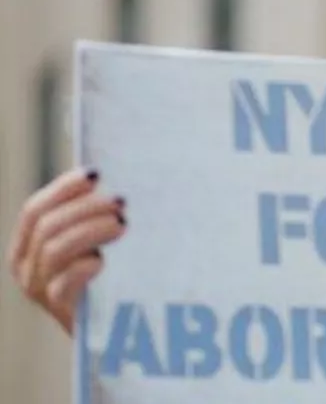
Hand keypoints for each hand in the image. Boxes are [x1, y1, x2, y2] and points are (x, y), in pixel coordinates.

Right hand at [6, 168, 126, 334]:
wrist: (116, 328)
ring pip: (54, 249)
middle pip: (47, 225)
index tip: (95, 173)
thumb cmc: (109, 276)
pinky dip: (84, 265)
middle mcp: (26, 267)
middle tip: (121, 202)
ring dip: (91, 230)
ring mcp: (39, 291)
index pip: (34, 209)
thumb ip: (89, 214)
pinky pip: (63, 282)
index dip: (63, 188)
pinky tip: (104, 260)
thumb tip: (105, 176)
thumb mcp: (93, 241)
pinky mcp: (59, 311)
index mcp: (27, 245)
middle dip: (86, 207)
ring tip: (122, 224)